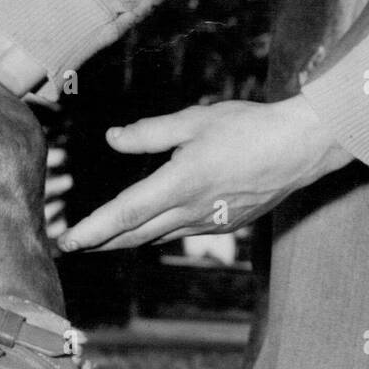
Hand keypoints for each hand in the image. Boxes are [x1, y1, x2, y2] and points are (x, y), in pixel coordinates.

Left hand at [58, 96, 352, 252]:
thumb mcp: (195, 120)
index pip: (126, 213)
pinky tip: (148, 228)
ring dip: (126, 240)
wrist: (301, 148)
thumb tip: (113, 139)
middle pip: (136, 234)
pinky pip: (181, 232)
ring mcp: (211, 221)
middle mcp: (192, 209)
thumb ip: (150, 132)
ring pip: (157, 236)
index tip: (66, 241)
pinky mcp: (225, 224)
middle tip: (68, 248)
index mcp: (181, 182)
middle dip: (100, 243)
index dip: (93, 229)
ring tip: (99, 241)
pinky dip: (157, 233)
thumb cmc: (250, 128)